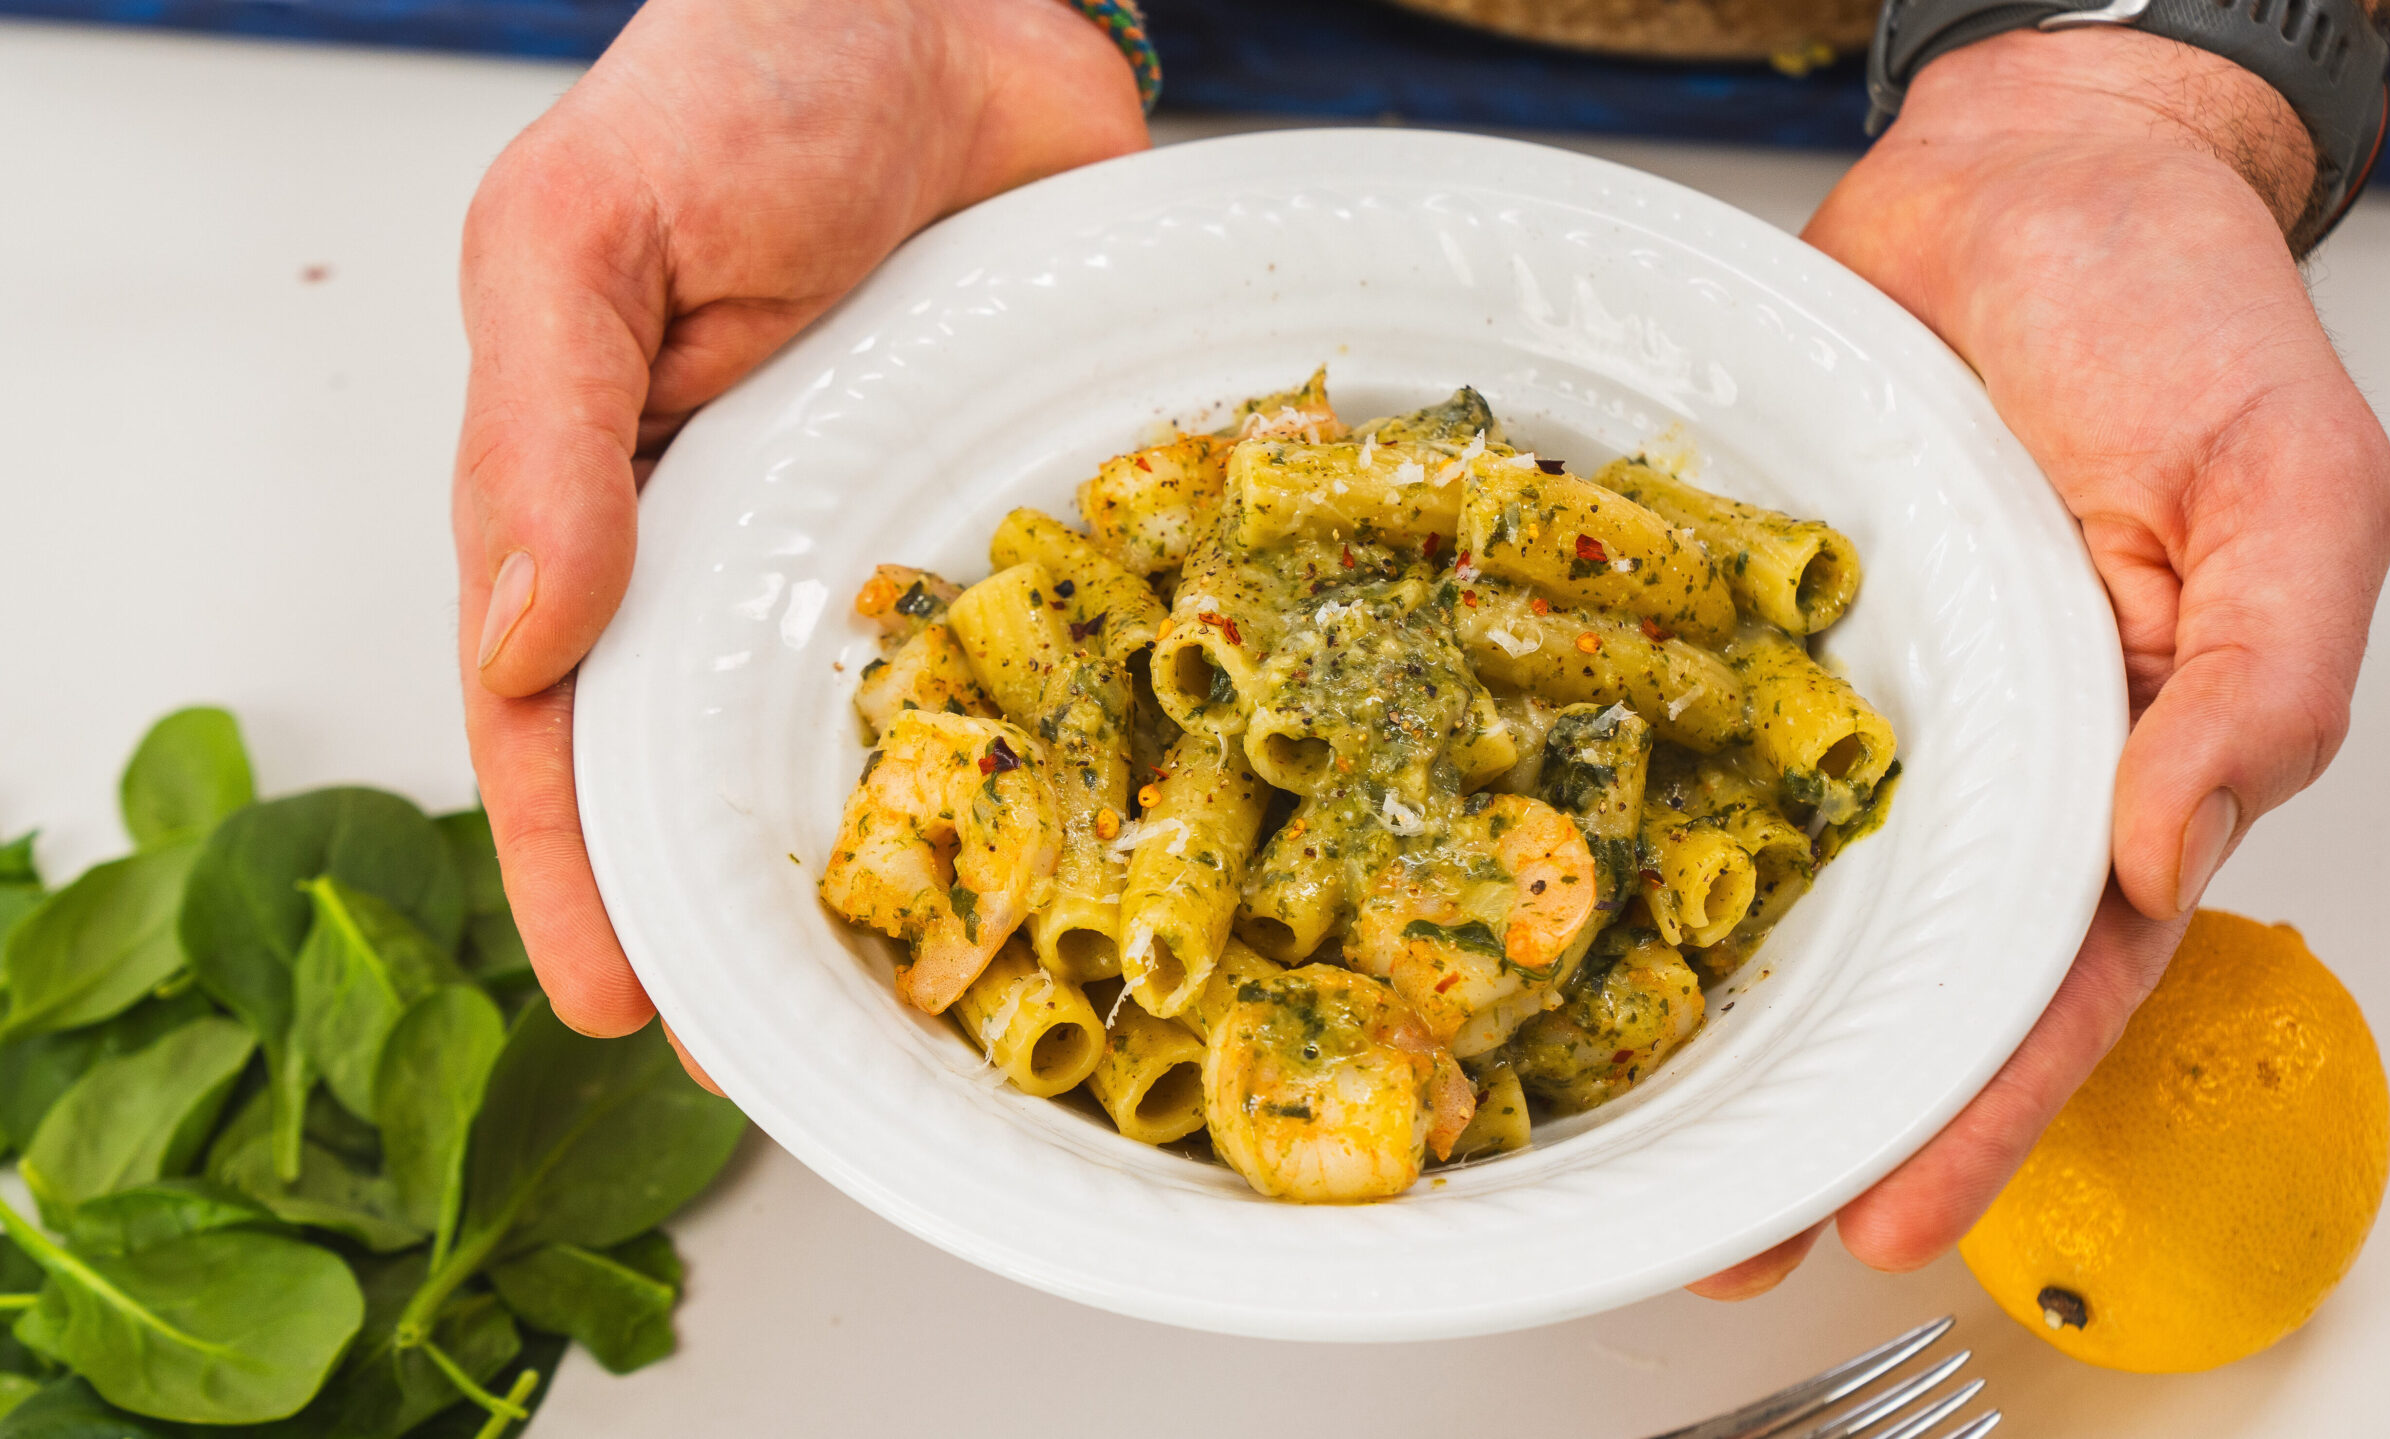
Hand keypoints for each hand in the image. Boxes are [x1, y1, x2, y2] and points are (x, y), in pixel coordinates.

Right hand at [453, 0, 1147, 1059]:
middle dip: (755, 913)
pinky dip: (1067, 734)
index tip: (624, 1006)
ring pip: (895, 731)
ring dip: (922, 861)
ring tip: (964, 998)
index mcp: (612, 503)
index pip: (567, 722)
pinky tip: (1107, 829)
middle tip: (802, 1056)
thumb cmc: (735, 85)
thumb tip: (527, 635)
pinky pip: (1043, 638)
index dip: (583, 873)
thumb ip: (544, 432)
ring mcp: (897, 529)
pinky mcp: (1025, 498)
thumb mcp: (582, 238)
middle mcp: (756, 543)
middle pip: (733, 762)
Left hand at [1693, 28, 2389, 1296]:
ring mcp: (1852, 695)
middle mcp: (1975, 757)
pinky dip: (1619, 808)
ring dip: (1696, 1001)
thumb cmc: (2189, 316)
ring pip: (1768, 878)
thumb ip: (2265, 684)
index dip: (1974, 1110)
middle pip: (1887, 970)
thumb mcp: (2294, 495)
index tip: (1888, 1214)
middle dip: (1805, 1106)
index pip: (2053, 984)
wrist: (2037, 171)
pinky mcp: (1747, 618)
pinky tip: (1545, 886)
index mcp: (2121, 766)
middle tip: (1714, 1227)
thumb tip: (2172, 851)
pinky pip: (1678, 726)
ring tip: (1609, 1121)